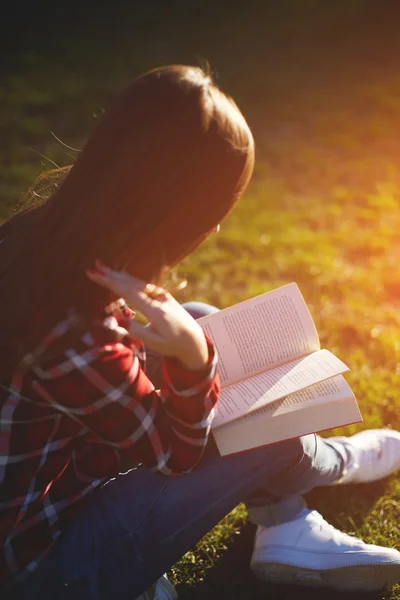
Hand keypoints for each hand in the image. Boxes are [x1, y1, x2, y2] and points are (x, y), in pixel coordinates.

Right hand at [86, 263, 208, 369]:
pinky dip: (130, 279)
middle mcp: (159, 299)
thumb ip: (135, 330)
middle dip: (111, 275)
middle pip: (131, 284)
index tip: (95, 276)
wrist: (194, 340)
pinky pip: (143, 285)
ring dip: (119, 275)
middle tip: (93, 268)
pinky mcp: (163, 296)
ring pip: (137, 282)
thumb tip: (117, 319)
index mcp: (156, 311)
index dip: (111, 283)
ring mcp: (162, 296)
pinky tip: (121, 275)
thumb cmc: (173, 345)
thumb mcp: (154, 342)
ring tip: (102, 267)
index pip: (129, 292)